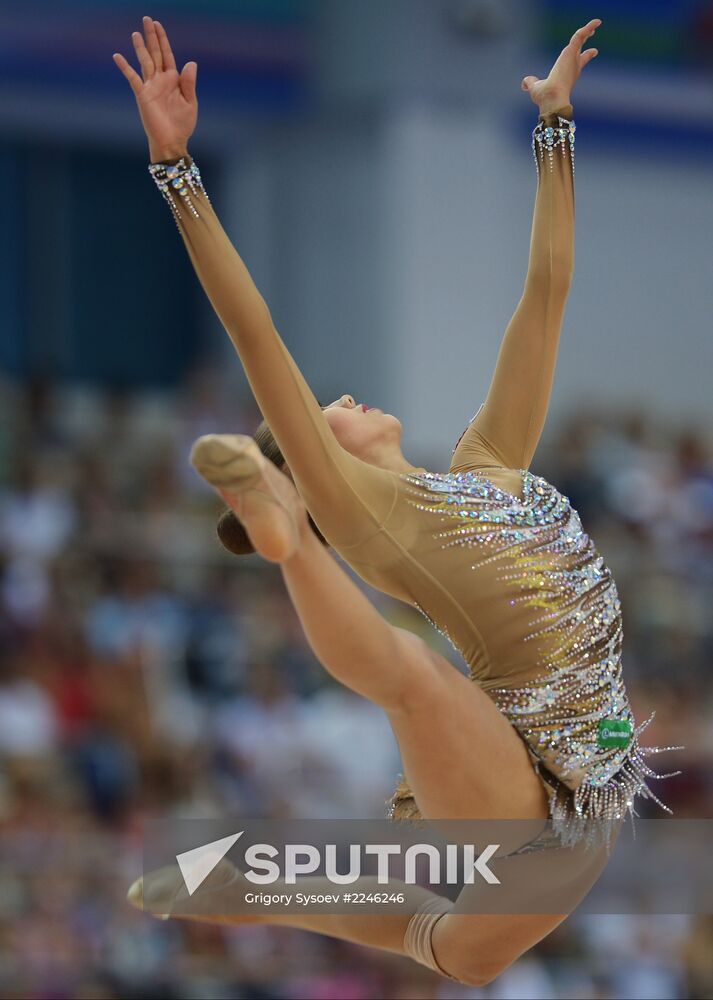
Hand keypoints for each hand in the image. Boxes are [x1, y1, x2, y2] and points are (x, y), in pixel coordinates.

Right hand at [113, 16, 196, 161]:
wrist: (172, 141)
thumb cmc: (182, 124)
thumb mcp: (190, 102)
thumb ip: (189, 83)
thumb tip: (190, 63)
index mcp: (173, 80)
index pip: (167, 55)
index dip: (163, 39)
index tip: (158, 24)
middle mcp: (160, 80)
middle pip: (155, 53)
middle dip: (151, 37)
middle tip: (147, 19)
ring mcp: (150, 86)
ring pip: (145, 62)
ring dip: (141, 48)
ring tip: (136, 33)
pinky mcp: (142, 95)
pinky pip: (133, 78)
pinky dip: (125, 67)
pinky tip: (118, 56)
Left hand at [521, 18, 600, 114]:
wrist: (551, 98)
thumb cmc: (544, 97)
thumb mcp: (535, 88)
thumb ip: (531, 82)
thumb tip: (524, 84)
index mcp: (568, 73)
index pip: (579, 61)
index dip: (586, 56)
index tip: (593, 52)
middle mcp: (573, 65)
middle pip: (581, 49)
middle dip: (586, 40)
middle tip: (592, 33)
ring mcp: (573, 58)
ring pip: (581, 39)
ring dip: (588, 30)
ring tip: (595, 23)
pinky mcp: (571, 52)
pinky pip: (580, 36)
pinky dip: (588, 28)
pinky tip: (595, 22)